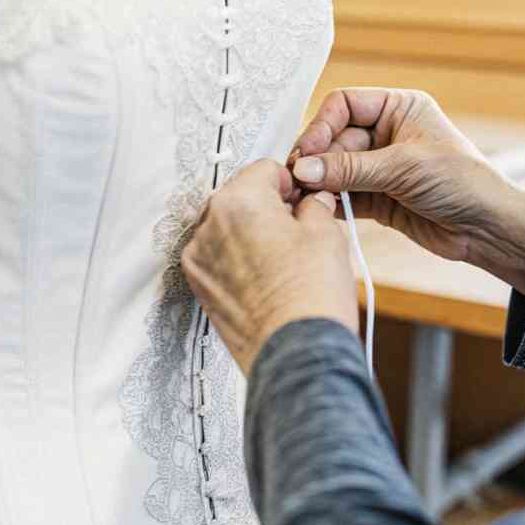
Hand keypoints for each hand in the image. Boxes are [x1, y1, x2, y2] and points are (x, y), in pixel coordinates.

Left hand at [181, 160, 358, 375]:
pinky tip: (267, 277)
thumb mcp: (325, 235)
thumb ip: (314, 206)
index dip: (289, 182)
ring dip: (251, 233)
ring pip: (227, 229)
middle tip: (298, 228)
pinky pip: (219, 259)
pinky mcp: (200, 289)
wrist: (298, 354)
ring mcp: (199, 260)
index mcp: (237, 202)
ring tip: (283, 258)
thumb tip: (311, 201)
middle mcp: (208, 226)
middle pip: (239, 198)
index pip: (263, 170)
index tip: (303, 198)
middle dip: (267, 207)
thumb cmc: (311, 295)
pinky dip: (238, 260)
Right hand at [290, 88, 524, 297]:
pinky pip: (344, 195)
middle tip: (300, 179)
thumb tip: (304, 169)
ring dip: (320, 183)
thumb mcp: (404, 167)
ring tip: (306, 197)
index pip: (344, 104)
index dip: (322, 126)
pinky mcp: (378, 198)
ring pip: (335, 169)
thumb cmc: (463, 182)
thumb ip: (351, 168)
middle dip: (318, 159)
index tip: (307, 153)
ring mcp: (381, 167)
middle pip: (335, 138)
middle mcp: (387, 133)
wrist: (489, 229)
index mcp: (399, 108)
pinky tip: (320, 210)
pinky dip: (331, 203)